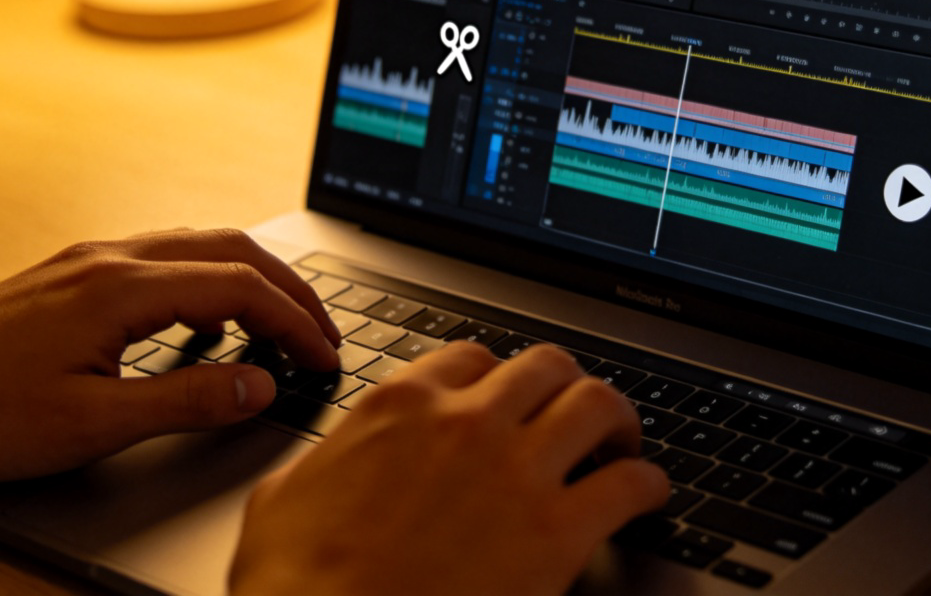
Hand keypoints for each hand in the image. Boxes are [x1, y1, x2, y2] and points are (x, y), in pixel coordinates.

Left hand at [0, 229, 339, 481]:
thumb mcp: (89, 424)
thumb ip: (186, 398)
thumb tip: (261, 385)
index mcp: (122, 286)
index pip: (240, 286)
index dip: (294, 320)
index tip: (324, 355)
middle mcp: (114, 256)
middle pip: (232, 248)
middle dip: (290, 287)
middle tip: (323, 332)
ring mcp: (95, 257)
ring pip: (202, 244)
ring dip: (254, 276)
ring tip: (284, 321)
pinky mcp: (79, 270)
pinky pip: (168, 257)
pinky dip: (212, 279)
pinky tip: (210, 317)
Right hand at [230, 343, 668, 595]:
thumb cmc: (298, 585)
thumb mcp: (283, 500)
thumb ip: (323, 463)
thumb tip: (321, 466)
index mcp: (401, 406)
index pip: (468, 357)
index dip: (493, 377)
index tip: (503, 397)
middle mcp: (465, 420)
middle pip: (543, 364)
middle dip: (563, 383)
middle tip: (572, 408)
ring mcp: (515, 470)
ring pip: (594, 402)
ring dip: (615, 417)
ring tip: (621, 438)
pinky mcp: (555, 532)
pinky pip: (627, 484)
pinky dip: (647, 483)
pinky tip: (648, 494)